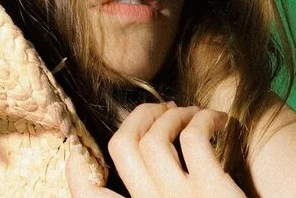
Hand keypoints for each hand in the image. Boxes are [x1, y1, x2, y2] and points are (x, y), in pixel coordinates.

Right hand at [66, 103, 245, 196]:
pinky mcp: (213, 192)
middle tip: (161, 107)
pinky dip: (204, 119)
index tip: (77, 153)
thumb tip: (141, 161)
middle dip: (139, 115)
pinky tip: (218, 118)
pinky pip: (194, 138)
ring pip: (154, 137)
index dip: (77, 173)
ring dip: (172, 114)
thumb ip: (152, 196)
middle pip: (123, 145)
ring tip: (190, 112)